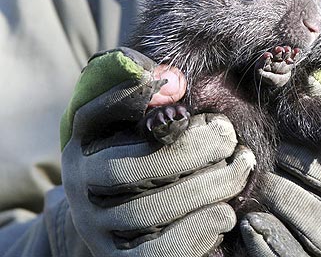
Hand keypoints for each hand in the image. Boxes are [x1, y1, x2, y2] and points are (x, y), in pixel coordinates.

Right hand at [61, 48, 254, 255]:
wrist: (119, 215)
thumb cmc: (140, 154)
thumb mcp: (135, 122)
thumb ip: (149, 96)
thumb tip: (173, 81)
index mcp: (82, 146)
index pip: (94, 115)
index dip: (132, 97)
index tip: (178, 86)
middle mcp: (80, 189)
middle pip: (130, 170)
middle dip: (191, 149)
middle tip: (229, 135)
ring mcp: (99, 229)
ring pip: (147, 212)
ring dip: (206, 187)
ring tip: (239, 168)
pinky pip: (158, 253)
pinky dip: (198, 231)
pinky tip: (226, 211)